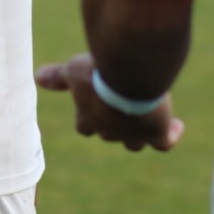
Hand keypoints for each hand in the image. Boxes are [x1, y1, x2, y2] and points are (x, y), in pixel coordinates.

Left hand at [35, 53, 182, 151]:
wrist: (129, 75)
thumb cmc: (97, 71)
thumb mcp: (74, 70)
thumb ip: (59, 76)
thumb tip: (38, 77)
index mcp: (88, 120)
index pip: (85, 126)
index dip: (90, 116)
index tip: (96, 103)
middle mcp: (109, 133)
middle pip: (110, 134)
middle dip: (114, 122)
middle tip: (122, 102)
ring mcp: (133, 135)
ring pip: (135, 143)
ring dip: (138, 133)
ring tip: (147, 118)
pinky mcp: (156, 132)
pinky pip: (164, 143)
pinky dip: (170, 135)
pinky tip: (175, 126)